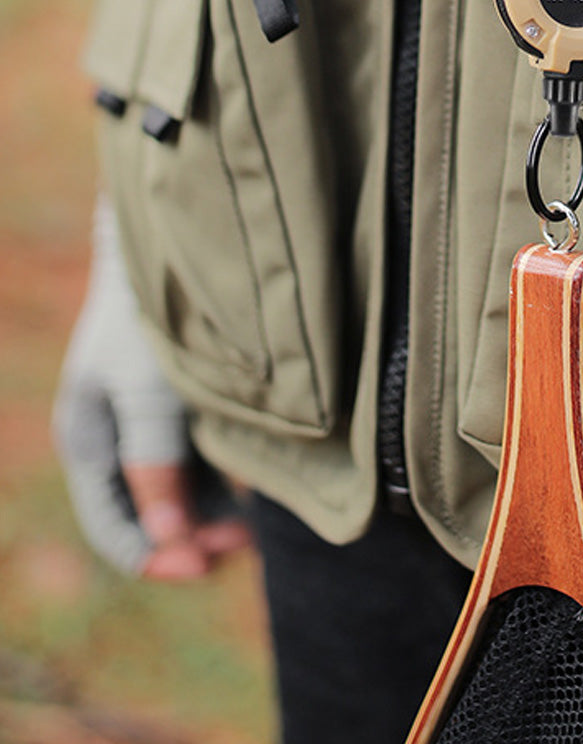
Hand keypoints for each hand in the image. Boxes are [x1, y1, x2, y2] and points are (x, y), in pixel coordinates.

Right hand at [54, 196, 249, 578]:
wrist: (175, 251)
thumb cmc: (150, 322)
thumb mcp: (152, 397)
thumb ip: (155, 465)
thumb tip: (167, 539)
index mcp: (92, 443)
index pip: (117, 528)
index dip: (159, 556)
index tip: (207, 565)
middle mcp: (117, 440)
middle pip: (153, 514)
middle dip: (194, 535)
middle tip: (246, 543)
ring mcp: (150, 424)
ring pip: (182, 491)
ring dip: (214, 512)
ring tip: (257, 523)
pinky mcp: (183, 406)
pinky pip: (201, 461)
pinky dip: (224, 480)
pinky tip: (257, 486)